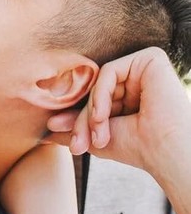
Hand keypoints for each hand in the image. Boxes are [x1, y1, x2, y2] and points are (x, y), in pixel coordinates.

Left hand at [45, 47, 190, 179]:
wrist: (167, 154)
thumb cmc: (140, 149)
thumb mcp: (98, 136)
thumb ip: (75, 127)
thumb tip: (46, 129)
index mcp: (132, 94)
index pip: (95, 97)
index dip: (79, 119)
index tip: (66, 141)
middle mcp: (139, 78)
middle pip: (96, 89)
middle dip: (83, 119)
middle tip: (78, 146)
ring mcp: (144, 67)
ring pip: (100, 81)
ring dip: (91, 112)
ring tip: (96, 139)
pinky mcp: (150, 58)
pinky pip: (109, 71)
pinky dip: (100, 96)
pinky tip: (103, 117)